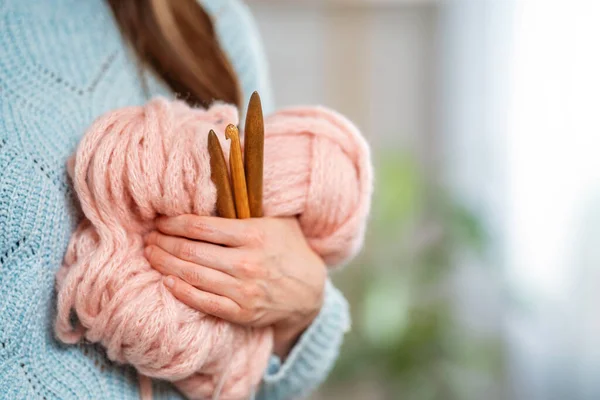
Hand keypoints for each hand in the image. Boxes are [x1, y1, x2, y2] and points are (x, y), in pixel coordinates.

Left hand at [144, 215, 326, 358]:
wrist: (310, 292)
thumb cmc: (289, 248)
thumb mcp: (278, 220)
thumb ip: (251, 206)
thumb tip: (222, 178)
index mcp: (254, 234)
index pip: (201, 226)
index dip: (174, 223)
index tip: (160, 221)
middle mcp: (247, 262)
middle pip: (191, 251)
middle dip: (164, 243)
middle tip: (149, 237)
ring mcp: (244, 290)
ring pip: (192, 276)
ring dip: (165, 264)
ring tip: (151, 255)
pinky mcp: (241, 312)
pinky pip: (203, 302)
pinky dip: (181, 292)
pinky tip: (166, 281)